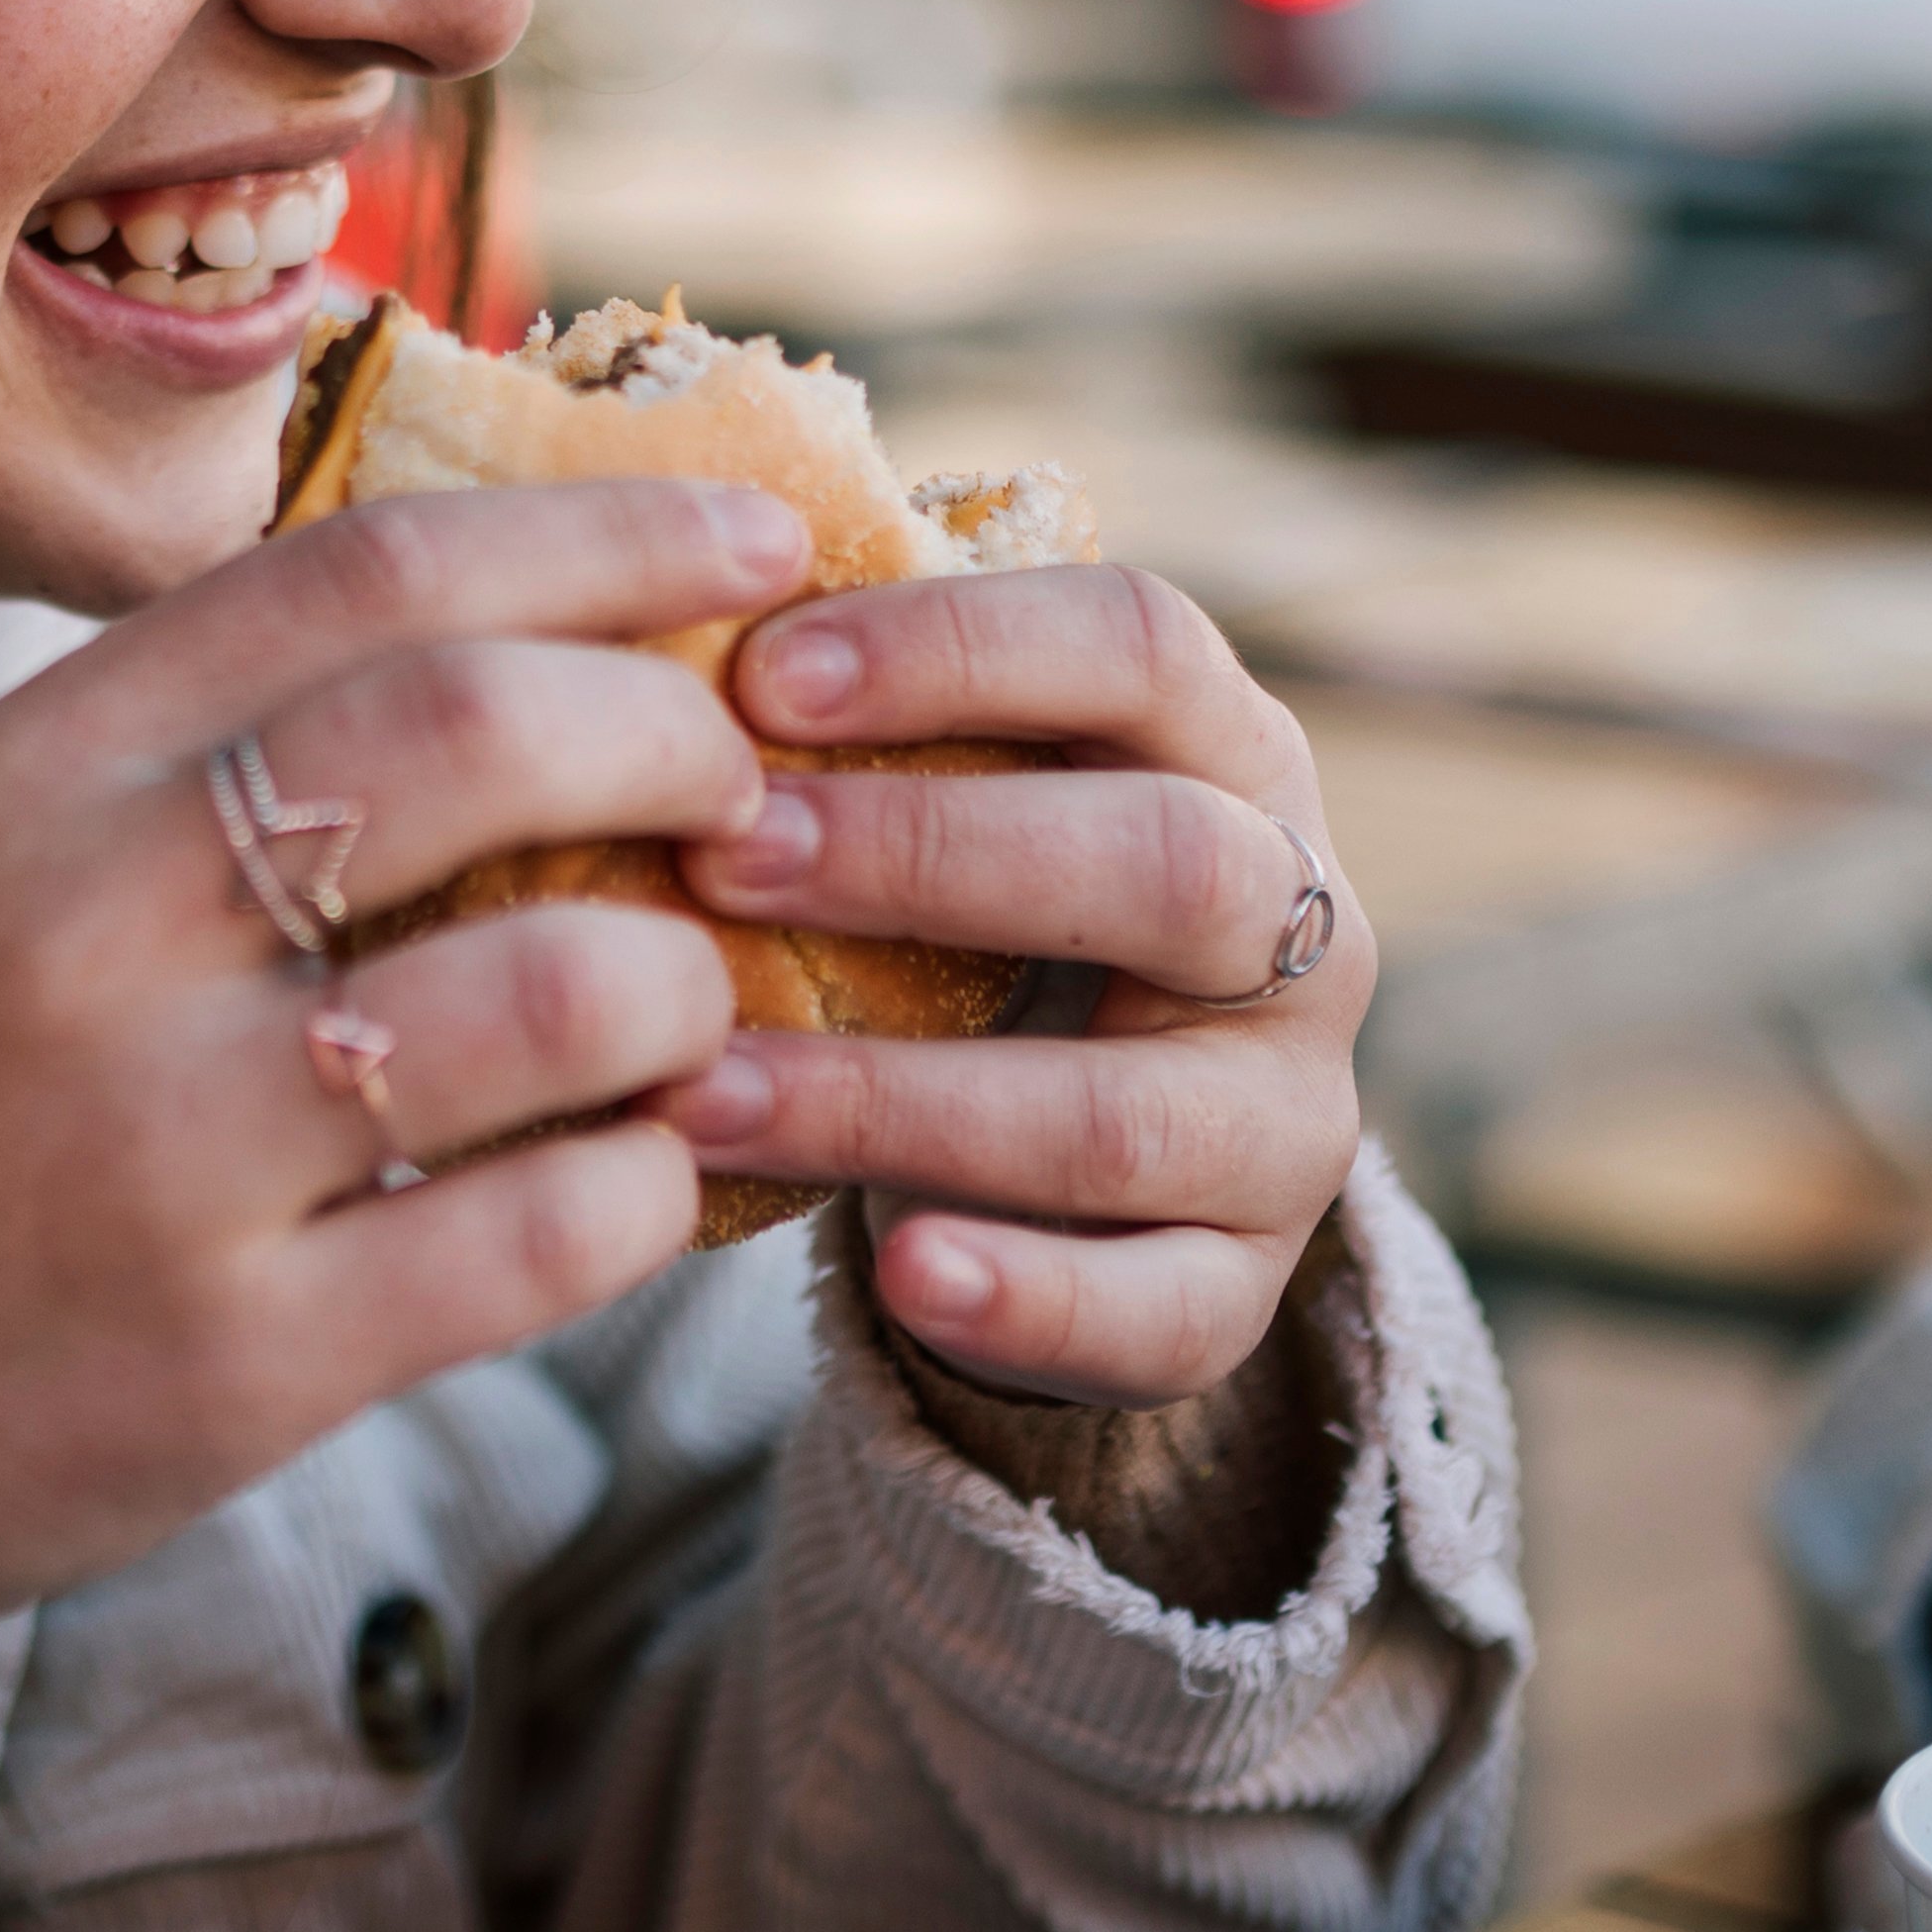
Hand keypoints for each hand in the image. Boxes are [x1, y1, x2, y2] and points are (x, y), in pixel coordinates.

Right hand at [0, 475, 799, 1812]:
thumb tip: (497, 622)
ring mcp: (162, 1150)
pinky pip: (552, 1232)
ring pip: (568, 988)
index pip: (373, 563)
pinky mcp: (234, 1362)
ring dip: (694, 989)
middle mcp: (89, 924)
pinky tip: (635, 1181)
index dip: (608, 529)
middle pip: (487, 724)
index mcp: (32, 769)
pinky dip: (654, 1191)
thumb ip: (181, 739)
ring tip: (691, 1011)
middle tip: (749, 789)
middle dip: (686, 734)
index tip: (757, 536)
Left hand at [645, 563, 1371, 1408]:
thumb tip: (631, 621)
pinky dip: (1027, 1296)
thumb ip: (859, 718)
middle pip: (1165, 862)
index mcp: (1231, 750)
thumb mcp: (957, 789)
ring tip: (699, 1098)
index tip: (756, 677)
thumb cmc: (974, 914)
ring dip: (895, 1103)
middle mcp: (1300, 924)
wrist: (1079, 1157)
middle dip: (927, 855)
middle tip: (719, 861)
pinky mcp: (1245, 1285)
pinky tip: (897, 1273)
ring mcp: (1286, 1117)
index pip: (1142, 644)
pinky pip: (1164, 1310)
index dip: (959, 648)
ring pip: (1125, 1113)